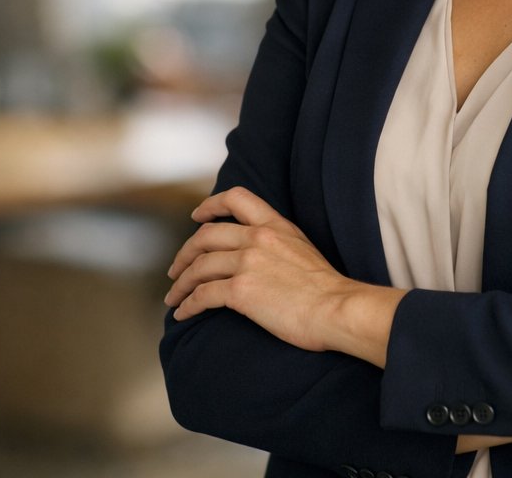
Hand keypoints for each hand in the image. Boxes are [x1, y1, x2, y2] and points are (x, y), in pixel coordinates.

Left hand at [165, 186, 386, 355]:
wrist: (337, 309)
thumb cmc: (327, 289)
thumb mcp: (303, 248)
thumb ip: (279, 243)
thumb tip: (262, 254)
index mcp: (275, 225)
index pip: (236, 198)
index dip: (211, 204)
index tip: (197, 216)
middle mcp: (257, 238)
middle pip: (205, 236)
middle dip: (185, 253)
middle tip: (177, 268)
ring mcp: (247, 263)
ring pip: (199, 267)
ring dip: (181, 283)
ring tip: (174, 296)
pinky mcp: (240, 291)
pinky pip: (202, 295)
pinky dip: (187, 305)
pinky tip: (182, 314)